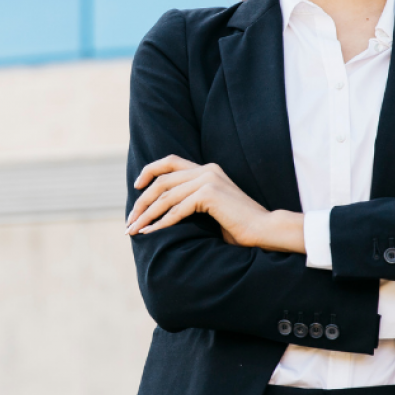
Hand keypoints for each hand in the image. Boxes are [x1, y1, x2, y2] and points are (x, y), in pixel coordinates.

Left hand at [126, 155, 303, 252]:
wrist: (264, 230)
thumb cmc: (239, 225)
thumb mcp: (211, 207)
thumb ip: (191, 200)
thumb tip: (162, 209)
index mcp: (207, 168)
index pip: (170, 161)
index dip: (149, 171)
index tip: (136, 188)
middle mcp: (206, 169)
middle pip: (162, 180)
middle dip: (142, 201)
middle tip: (130, 220)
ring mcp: (208, 180)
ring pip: (166, 196)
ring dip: (146, 215)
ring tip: (134, 229)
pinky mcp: (210, 194)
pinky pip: (177, 209)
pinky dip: (161, 222)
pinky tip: (150, 233)